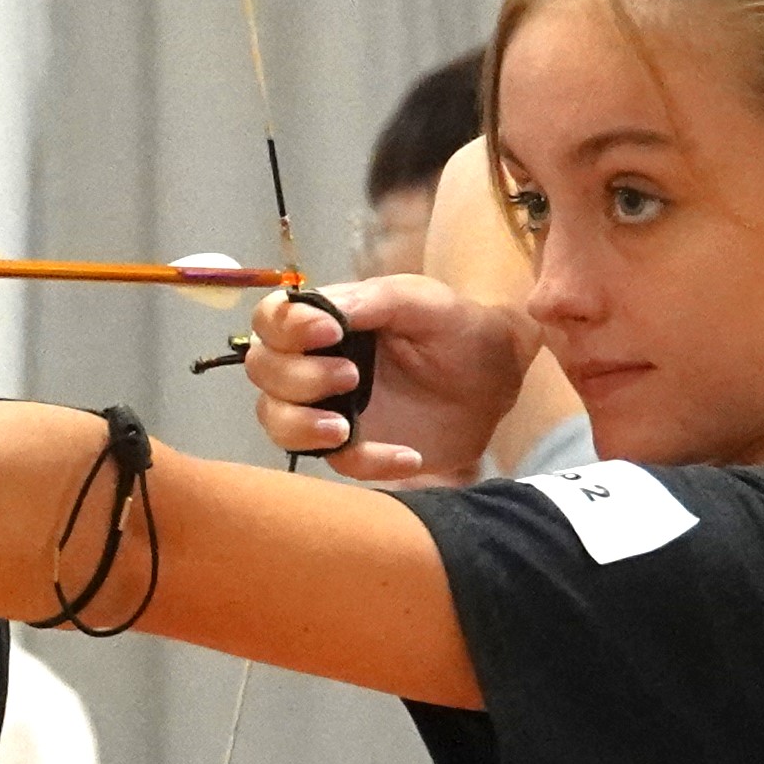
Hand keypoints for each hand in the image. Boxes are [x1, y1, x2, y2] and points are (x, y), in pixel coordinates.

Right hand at [251, 276, 526, 478]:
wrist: (501, 377)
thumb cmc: (457, 328)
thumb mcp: (421, 300)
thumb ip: (373, 299)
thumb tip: (320, 308)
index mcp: (324, 321)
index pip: (271, 320)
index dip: (285, 327)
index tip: (329, 332)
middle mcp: (314, 363)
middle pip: (262, 371)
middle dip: (296, 378)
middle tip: (352, 377)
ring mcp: (329, 409)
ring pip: (277, 422)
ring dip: (300, 426)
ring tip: (344, 429)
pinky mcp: (355, 449)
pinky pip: (338, 464)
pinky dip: (367, 462)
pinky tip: (408, 455)